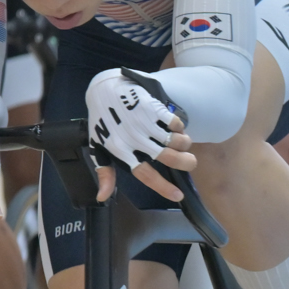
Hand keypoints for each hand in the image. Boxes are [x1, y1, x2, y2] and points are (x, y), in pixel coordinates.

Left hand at [85, 68, 194, 199]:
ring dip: (185, 144)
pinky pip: (176, 123)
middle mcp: (134, 139)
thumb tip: (102, 197)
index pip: (145, 174)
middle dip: (186, 163)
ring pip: (177, 141)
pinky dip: (180, 128)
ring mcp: (145, 123)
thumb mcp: (98, 148)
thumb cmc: (102, 123)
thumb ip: (105, 173)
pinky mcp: (153, 108)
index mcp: (121, 151)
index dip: (162, 187)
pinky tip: (175, 127)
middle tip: (189, 162)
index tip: (178, 196)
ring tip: (182, 143)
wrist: (104, 91)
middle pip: (169, 158)